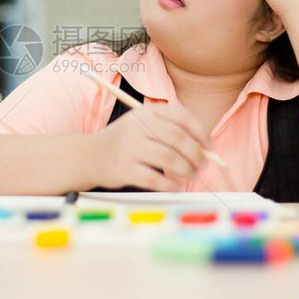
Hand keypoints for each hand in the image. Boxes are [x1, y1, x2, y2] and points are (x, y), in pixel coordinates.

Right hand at [88, 104, 210, 190]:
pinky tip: (176, 186)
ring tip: (191, 176)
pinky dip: (171, 185)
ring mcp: (129, 147)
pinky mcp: (124, 169)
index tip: (209, 145)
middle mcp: (137, 126)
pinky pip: (155, 179)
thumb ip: (171, 131)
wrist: (89, 156)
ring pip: (169, 159)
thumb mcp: (143, 125)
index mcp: (146, 112)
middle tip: (202, 164)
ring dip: (186, 170)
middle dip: (196, 154)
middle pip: (178, 138)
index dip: (201, 132)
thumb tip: (205, 148)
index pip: (182, 116)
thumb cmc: (125, 142)